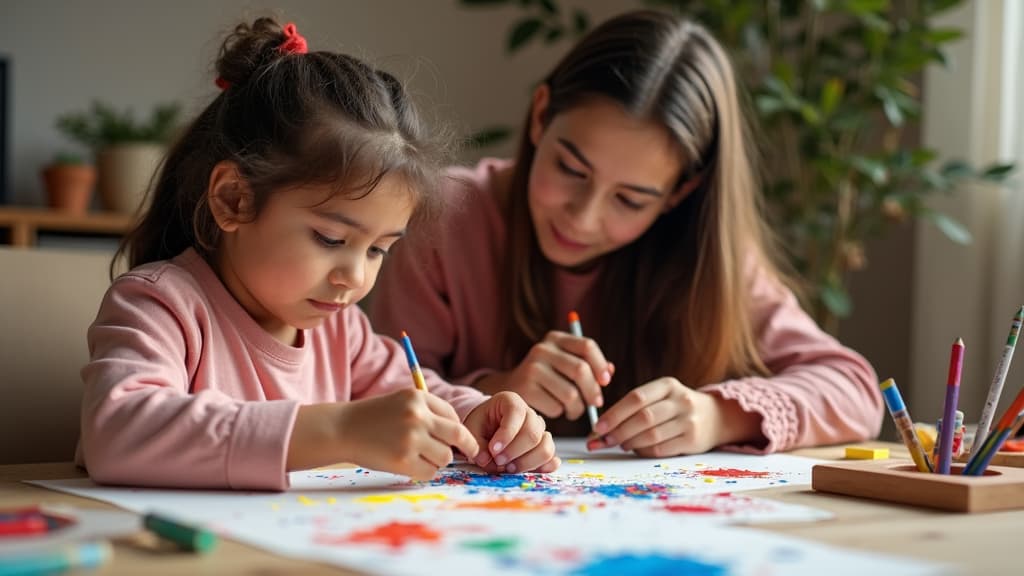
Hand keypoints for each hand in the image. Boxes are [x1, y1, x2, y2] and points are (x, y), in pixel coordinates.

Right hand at [299, 389, 479, 480]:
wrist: (342, 429)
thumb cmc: (373, 417)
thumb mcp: (401, 401)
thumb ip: (428, 411)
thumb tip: (459, 434)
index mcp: (418, 397)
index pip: (452, 416)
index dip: (458, 430)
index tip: (462, 440)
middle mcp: (417, 416)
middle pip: (457, 435)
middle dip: (467, 446)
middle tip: (472, 453)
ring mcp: (411, 439)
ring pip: (445, 457)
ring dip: (438, 460)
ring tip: (421, 457)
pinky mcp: (403, 460)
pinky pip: (429, 472)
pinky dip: (425, 472)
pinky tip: (411, 465)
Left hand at [462, 391, 559, 473]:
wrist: (487, 428)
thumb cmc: (481, 425)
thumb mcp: (472, 430)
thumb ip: (477, 445)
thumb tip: (486, 461)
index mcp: (511, 401)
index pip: (516, 413)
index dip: (506, 434)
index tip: (493, 450)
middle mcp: (530, 414)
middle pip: (533, 433)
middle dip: (515, 451)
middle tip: (498, 461)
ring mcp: (540, 430)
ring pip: (545, 446)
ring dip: (527, 462)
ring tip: (509, 468)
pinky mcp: (543, 446)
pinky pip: (551, 457)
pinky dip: (543, 466)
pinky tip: (531, 471)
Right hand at [477, 331, 612, 420]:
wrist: (508, 387)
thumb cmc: (545, 378)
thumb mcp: (563, 363)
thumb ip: (587, 365)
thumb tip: (609, 371)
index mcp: (555, 338)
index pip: (587, 346)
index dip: (600, 365)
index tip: (605, 381)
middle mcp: (542, 350)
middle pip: (580, 370)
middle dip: (593, 391)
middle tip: (596, 403)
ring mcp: (531, 369)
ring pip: (570, 394)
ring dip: (578, 408)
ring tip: (574, 410)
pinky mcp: (525, 390)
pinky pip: (556, 407)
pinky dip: (560, 413)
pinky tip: (555, 409)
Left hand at [585, 377, 725, 456]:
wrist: (716, 417)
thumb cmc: (676, 408)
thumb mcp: (661, 397)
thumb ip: (634, 408)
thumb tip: (599, 429)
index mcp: (667, 385)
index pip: (636, 398)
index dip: (614, 413)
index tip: (598, 427)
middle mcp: (680, 400)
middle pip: (643, 417)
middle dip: (619, 431)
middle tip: (603, 440)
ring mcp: (689, 420)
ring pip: (651, 435)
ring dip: (630, 442)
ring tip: (620, 444)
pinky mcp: (693, 440)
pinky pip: (661, 449)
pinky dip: (644, 451)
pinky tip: (636, 450)